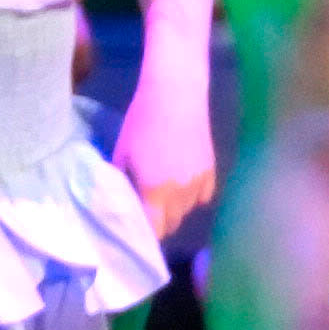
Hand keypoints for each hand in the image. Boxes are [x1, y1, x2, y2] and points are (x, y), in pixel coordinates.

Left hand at [116, 88, 219, 246]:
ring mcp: (200, 184)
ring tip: (160, 194)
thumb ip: (119, 183)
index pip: (153, 231)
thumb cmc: (141, 122)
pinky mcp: (212, 172)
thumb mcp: (121, 154)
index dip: (143, 234)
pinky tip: (181, 183)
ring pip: (186, 212)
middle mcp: (181, 195)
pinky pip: (203, 197)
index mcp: (156, 193)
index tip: (133, 229)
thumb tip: (116, 203)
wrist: (176, 95)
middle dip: (157, 222)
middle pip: (170, 224)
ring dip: (173, 210)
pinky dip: (192, 197)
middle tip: (143, 209)